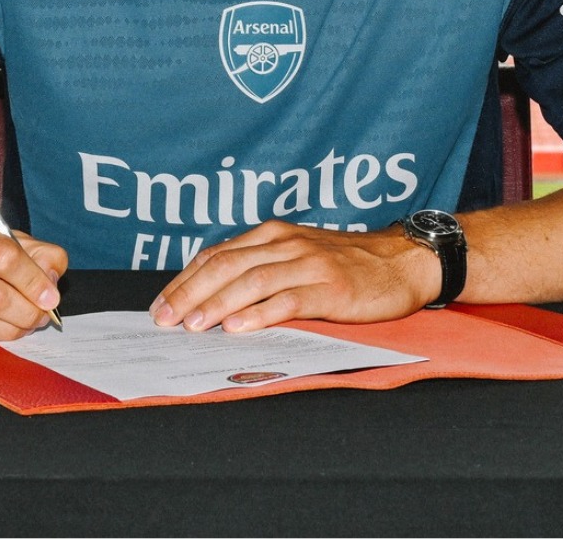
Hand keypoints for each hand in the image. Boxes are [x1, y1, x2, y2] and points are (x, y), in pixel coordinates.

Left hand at [149, 220, 440, 332]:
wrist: (401, 261)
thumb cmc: (346, 264)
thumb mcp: (297, 256)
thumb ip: (261, 268)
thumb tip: (212, 298)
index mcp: (273, 235)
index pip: (217, 255)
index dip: (185, 280)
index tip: (161, 305)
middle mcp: (286, 244)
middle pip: (227, 266)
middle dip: (190, 293)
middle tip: (165, 320)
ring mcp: (308, 264)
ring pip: (252, 280)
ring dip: (218, 303)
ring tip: (194, 325)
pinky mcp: (330, 288)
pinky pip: (288, 300)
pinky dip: (260, 313)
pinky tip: (239, 327)